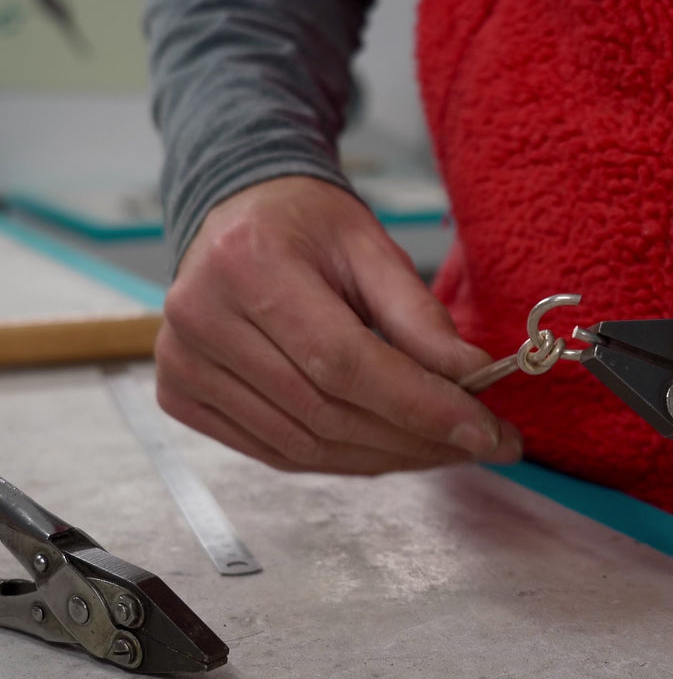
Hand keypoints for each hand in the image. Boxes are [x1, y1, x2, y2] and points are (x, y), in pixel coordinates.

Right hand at [156, 176, 521, 473]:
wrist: (237, 218)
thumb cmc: (308, 228)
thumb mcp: (372, 248)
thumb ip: (420, 316)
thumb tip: (473, 378)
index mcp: (249, 264)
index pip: (344, 362)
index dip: (420, 406)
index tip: (485, 432)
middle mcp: (201, 318)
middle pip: (326, 412)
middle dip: (416, 439)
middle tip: (481, 444)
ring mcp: (183, 364)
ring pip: (304, 446)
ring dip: (387, 458)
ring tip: (444, 449)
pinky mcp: (181, 396)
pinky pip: (277, 454)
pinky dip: (343, 460)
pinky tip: (391, 449)